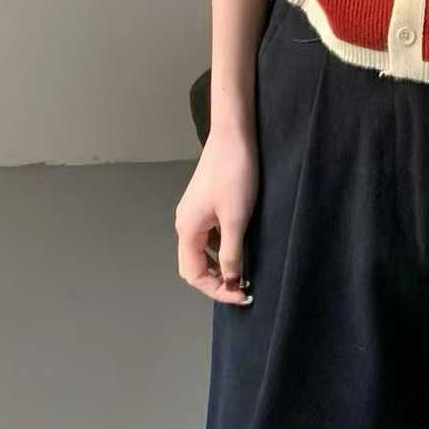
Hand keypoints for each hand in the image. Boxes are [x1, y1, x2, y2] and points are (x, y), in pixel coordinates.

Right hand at [174, 125, 257, 305]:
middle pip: (194, 264)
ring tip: (243, 269)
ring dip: (219, 264)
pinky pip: (209, 235)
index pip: (193, 274)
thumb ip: (231, 253)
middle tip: (243, 286)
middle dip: (216, 280)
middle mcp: (185, 223)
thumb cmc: (234, 175)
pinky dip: (221, 247)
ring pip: (201, 250)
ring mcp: (194, 212)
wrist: (234, 135)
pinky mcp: (205, 203)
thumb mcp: (236, 219)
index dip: (216, 289)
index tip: (242, 293)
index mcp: (187, 229)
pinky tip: (239, 244)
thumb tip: (231, 280)